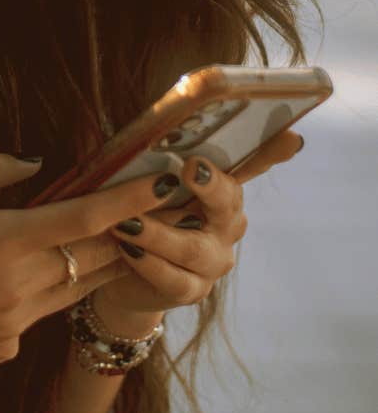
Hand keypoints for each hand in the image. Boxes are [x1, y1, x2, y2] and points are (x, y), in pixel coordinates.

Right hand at [0, 150, 186, 390]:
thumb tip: (33, 163)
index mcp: (3, 243)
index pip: (86, 217)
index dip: (133, 200)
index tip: (168, 181)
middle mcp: (21, 287)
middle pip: (97, 257)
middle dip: (134, 231)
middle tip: (166, 204)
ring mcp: (17, 325)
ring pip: (77, 286)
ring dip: (102, 260)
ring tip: (126, 231)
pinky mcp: (5, 348)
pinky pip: (43, 310)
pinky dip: (51, 285)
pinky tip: (30, 271)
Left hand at [91, 129, 304, 328]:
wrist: (123, 270)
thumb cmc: (141, 211)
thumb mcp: (147, 181)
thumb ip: (158, 160)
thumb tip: (152, 121)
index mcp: (222, 189)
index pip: (252, 164)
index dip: (271, 152)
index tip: (289, 137)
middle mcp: (227, 223)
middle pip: (228, 202)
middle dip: (210, 185)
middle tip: (188, 168)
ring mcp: (214, 260)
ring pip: (195, 248)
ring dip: (158, 234)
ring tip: (126, 222)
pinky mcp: (194, 290)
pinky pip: (176, 279)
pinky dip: (150, 263)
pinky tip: (129, 250)